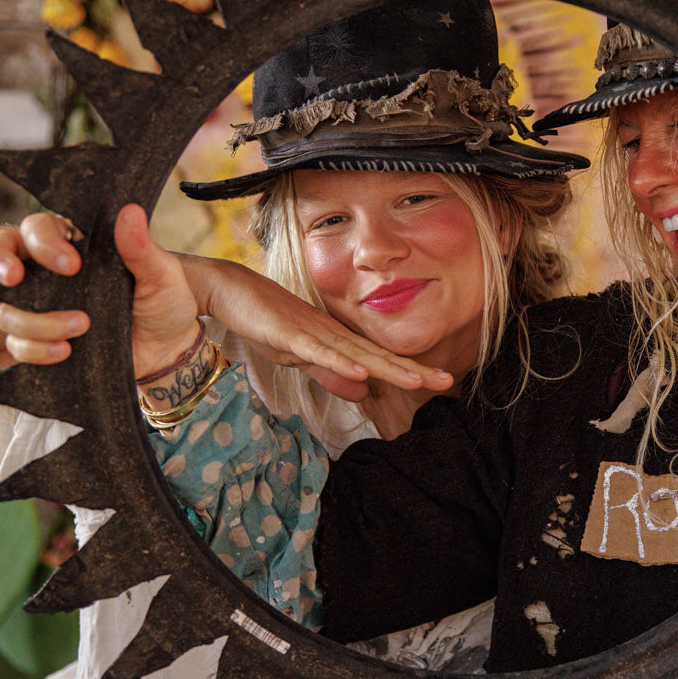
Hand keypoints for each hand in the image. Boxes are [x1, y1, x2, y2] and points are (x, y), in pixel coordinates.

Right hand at [0, 205, 216, 377]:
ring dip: (38, 321)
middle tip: (16, 279)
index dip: (42, 242)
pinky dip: (36, 349)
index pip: (37, 229)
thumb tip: (130, 211)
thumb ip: (142, 248)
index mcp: (76, 245)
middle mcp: (49, 273)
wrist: (169, 349)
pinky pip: (17, 345)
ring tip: (83, 326)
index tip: (71, 264)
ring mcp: (42, 308)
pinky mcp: (43, 341)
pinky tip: (66, 351)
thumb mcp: (162, 274)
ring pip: (8, 309)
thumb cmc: (165, 302)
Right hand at [181, 254, 452, 399]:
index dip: (409, 369)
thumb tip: (363, 390)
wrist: (230, 288)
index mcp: (337, 341)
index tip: (441, 380)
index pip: (379, 359)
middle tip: (447, 381)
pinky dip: (340, 363)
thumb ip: (330, 374)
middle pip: (378, 356)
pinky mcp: (290, 334)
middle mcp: (333, 335)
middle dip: (412, 369)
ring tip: (417, 380)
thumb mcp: (300, 357)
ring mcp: (313, 333)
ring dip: (386, 367)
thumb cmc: (266, 321)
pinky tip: (361, 372)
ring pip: (356, 354)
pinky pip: (319, 352)